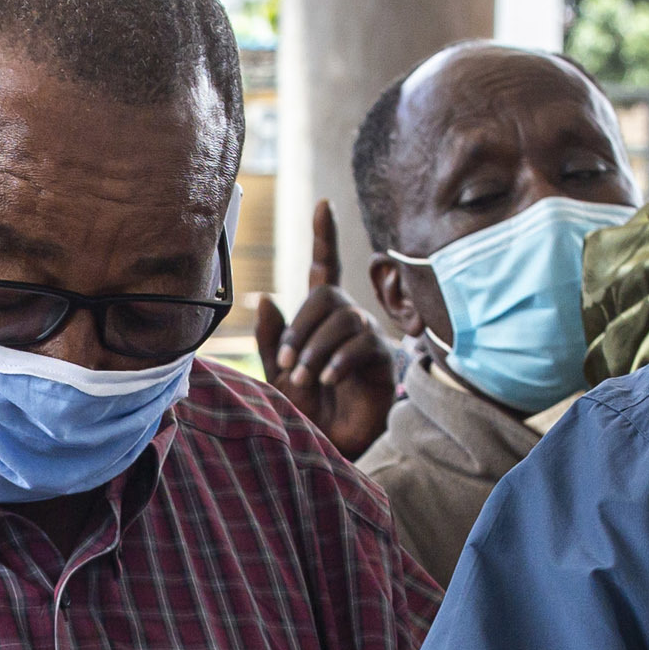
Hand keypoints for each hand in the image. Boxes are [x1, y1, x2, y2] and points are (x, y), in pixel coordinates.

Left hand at [256, 201, 397, 460]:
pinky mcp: (380, 359)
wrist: (325, 444)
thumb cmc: (303, 410)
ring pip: (344, 319)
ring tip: (305, 378)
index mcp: (317, 318)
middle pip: (326, 296)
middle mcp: (344, 320)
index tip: (323, 205)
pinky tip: (329, 380)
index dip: (324, 237)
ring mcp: (365, 337)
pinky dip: (340, 360)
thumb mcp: (277, 373)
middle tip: (289, 364)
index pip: (324, 268)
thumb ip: (272, 338)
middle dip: (302, 328)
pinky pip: (362, 343)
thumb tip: (268, 298)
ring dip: (318, 348)